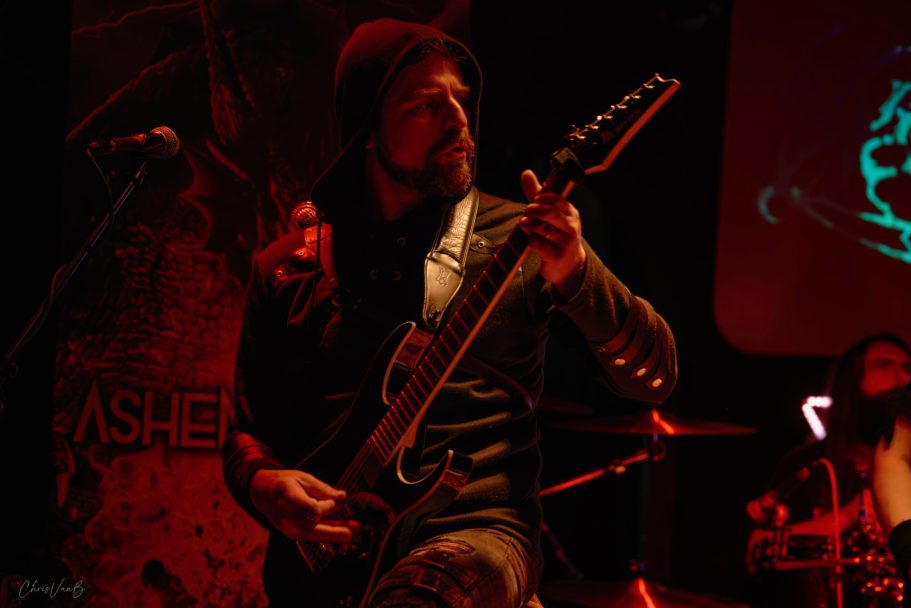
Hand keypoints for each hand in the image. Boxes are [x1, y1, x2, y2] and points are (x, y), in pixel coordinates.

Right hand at [250, 469, 359, 542]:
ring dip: (333, 534)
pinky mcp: (289, 533)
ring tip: (351, 533)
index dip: (326, 506)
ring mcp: (286, 527)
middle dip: (334, 530)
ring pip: (312, 534)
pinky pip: (310, 536)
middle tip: (352, 532)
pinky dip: (325, 534)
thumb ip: (323, 489)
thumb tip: (343, 497)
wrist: (262, 493)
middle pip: (312, 526)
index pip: (310, 508)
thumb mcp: (304, 478)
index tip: (335, 500)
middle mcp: (286, 515)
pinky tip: (339, 532)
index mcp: (288, 495)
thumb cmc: (284, 482)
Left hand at [518, 169, 586, 296]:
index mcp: (571, 214)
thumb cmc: (557, 234)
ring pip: (543, 229)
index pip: (558, 200)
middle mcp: (571, 227)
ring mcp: (566, 243)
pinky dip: (531, 240)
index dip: (543, 198)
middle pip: (550, 213)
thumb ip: (537, 194)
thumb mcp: (550, 213)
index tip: (534, 200)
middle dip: (534, 210)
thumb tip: (526, 173)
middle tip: (527, 212)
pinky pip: (540, 245)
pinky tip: (529, 239)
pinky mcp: (557, 257)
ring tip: (524, 224)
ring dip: (529, 225)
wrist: (568, 265)